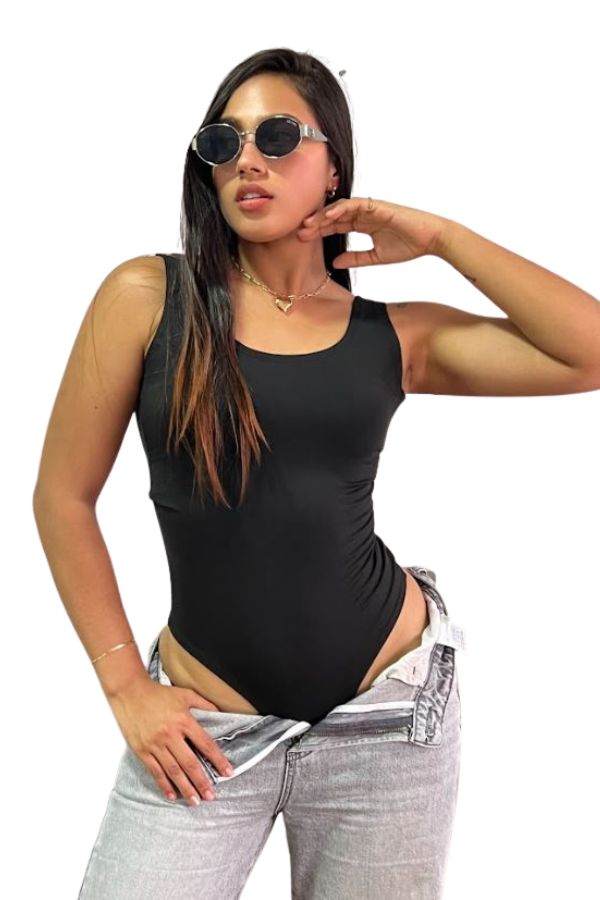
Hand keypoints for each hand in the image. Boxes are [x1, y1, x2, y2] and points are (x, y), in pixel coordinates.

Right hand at [107, 678, 234, 805]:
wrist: (130, 692)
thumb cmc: (158, 693)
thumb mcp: (185, 694)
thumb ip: (204, 704)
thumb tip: (220, 713)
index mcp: (184, 720)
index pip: (205, 744)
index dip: (218, 760)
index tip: (228, 772)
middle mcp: (170, 734)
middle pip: (190, 763)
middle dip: (202, 781)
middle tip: (210, 796)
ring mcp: (155, 744)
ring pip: (173, 771)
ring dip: (185, 787)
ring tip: (195, 801)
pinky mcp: (142, 750)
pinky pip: (155, 771)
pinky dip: (164, 784)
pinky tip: (172, 795)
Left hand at [297, 196, 449, 266]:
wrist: (430, 239)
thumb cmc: (408, 246)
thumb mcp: (375, 257)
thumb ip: (356, 258)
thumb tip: (334, 262)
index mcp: (363, 224)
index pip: (336, 226)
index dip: (319, 231)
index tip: (303, 239)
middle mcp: (364, 214)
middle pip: (334, 216)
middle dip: (316, 223)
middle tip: (299, 232)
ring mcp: (370, 208)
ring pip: (341, 208)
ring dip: (324, 215)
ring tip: (309, 224)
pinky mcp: (378, 205)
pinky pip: (355, 203)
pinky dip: (341, 208)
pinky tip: (329, 215)